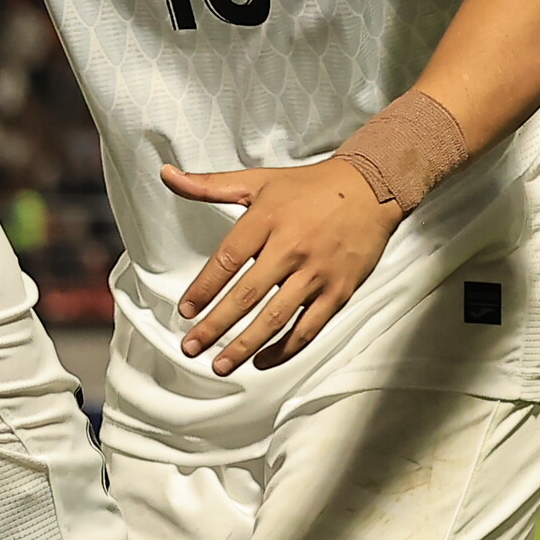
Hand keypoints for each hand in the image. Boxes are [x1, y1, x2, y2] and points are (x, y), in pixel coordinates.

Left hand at [163, 155, 399, 372]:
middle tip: (192, 347)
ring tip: (221, 364)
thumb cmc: (311, 186)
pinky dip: (285, 349)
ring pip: (276, 318)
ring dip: (245, 345)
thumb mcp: (258, 180)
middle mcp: (291, 247)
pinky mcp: (339, 290)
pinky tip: (263, 360)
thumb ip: (208, 185)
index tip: (186, 311)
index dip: (203, 289)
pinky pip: (308, 328)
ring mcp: (317, 272)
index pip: (226, 261)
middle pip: (246, 295)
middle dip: (215, 326)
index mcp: (267, 220)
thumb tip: (167, 175)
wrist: (372, 187)